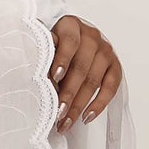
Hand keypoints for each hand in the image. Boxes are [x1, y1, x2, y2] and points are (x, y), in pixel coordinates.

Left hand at [47, 15, 122, 132]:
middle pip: (81, 67)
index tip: (54, 78)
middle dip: (68, 93)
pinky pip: (111, 87)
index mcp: (71, 26)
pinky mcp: (115, 65)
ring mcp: (105, 51)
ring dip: (79, 105)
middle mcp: (91, 36)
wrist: (77, 40)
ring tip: (66, 123)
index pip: (69, 41)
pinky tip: (86, 117)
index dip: (62, 60)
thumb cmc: (55, 46)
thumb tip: (34, 75)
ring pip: (93, 80)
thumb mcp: (45, 44)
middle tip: (57, 113)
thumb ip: (41, 54)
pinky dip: (99, 104)